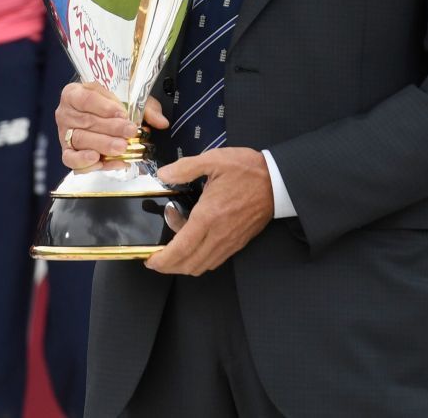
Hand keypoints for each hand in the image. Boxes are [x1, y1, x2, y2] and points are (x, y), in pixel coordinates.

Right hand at [56, 81, 167, 170]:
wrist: (97, 114)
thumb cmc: (109, 104)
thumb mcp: (128, 99)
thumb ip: (145, 108)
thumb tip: (161, 122)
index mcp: (74, 93)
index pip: (86, 98)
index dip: (105, 106)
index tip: (122, 113)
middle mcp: (65, 113)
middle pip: (86, 121)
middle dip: (111, 128)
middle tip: (129, 132)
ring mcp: (64, 134)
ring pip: (81, 140)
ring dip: (103, 145)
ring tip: (121, 148)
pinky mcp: (67, 152)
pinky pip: (71, 160)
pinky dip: (86, 163)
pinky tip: (102, 162)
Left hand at [144, 148, 273, 275]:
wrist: (278, 181)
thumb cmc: (248, 170)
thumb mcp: (214, 159)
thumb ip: (185, 168)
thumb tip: (163, 175)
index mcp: (208, 216)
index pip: (180, 249)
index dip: (162, 260)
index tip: (150, 260)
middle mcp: (218, 235)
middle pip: (188, 265)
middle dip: (168, 267)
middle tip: (156, 258)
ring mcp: (230, 242)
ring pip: (202, 266)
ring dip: (184, 264)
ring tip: (175, 246)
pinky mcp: (238, 243)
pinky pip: (214, 261)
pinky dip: (199, 260)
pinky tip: (195, 244)